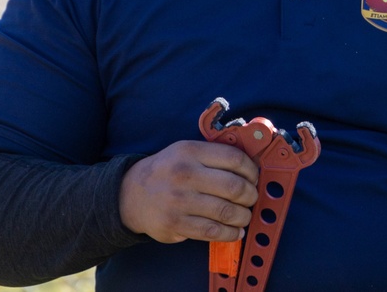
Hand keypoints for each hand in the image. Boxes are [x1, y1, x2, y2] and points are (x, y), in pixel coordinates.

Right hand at [119, 140, 258, 243]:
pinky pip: (213, 232)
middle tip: (252, 199)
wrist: (132, 194)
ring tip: (244, 216)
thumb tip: (251, 167)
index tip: (254, 178)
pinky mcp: (176, 224)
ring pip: (226, 212)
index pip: (234, 158)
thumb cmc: (167, 171)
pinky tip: (235, 230)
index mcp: (190, 152)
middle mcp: (185, 174)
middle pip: (234, 187)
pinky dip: (230, 233)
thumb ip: (213, 156)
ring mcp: (179, 201)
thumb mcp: (185, 151)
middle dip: (251, 196)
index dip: (252, 170)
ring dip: (243, 217)